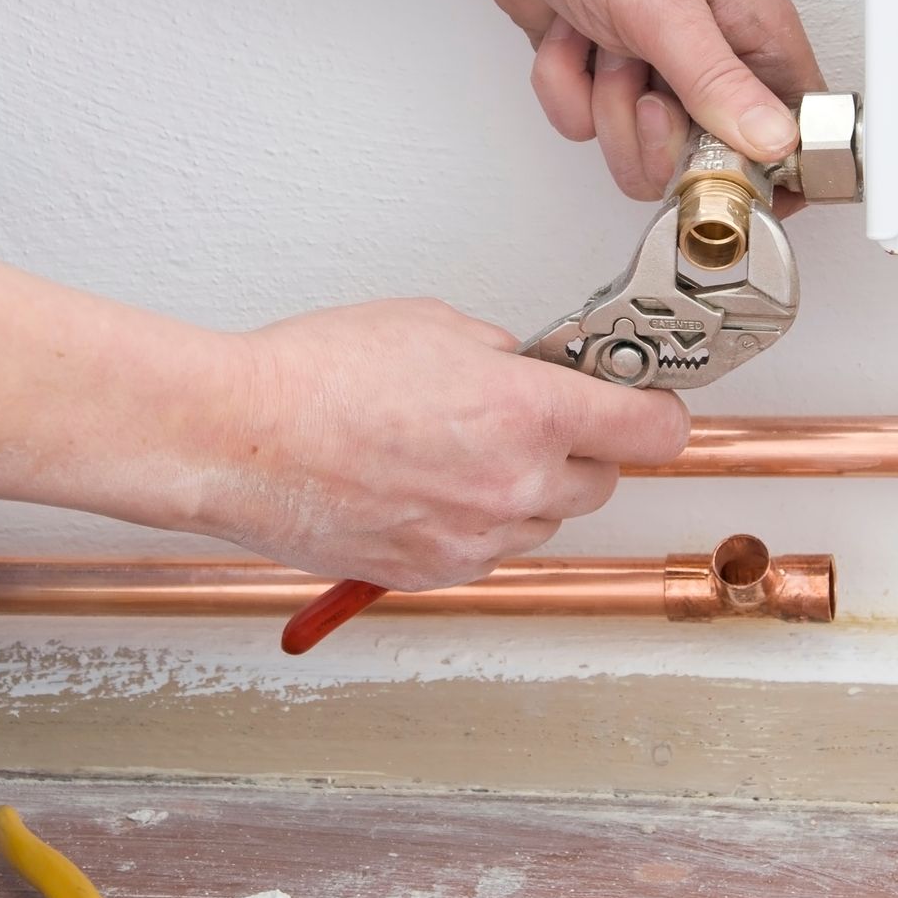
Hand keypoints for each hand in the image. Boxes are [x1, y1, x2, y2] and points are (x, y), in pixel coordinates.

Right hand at [198, 298, 690, 590]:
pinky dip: (477, 522)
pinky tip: (430, 482)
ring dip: (527, 488)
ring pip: (545, 519)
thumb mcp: (434, 325)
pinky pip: (489, 549)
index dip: (655, 410)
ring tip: (461, 448)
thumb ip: (503, 354)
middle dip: (582, 447)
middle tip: (537, 416)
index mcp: (529, 413)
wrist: (241, 438)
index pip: (653, 430)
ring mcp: (477, 538)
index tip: (647, 401)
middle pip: (603, 481)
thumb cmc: (317, 375)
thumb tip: (528, 369)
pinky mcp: (436, 572)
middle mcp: (515, 484)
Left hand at [460, 0, 825, 207]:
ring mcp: (653, 69)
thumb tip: (774, 142)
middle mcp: (711, 55)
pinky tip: (569, 36)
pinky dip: (563, 85)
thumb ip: (716, 83)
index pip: (793, 129)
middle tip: (640, 83)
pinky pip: (584, 124)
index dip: (762, 162)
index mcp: (755, 32)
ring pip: (637, 151)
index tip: (716, 160)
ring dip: (602, 104)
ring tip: (602, 42)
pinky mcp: (601, 75)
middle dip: (653, 133)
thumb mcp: (664, 6)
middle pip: (704, 160)